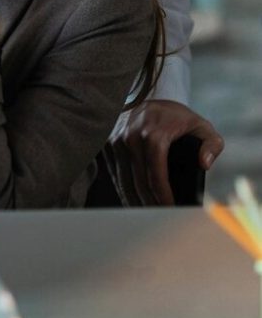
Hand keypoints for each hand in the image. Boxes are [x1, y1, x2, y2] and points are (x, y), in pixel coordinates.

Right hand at [108, 99, 223, 204]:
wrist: (148, 99)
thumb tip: (205, 164)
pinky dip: (123, 188)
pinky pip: (114, 172)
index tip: (171, 209)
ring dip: (134, 200)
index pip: (155, 174)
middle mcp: (130, 136)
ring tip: (147, 214)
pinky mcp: (106, 142)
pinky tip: (133, 199)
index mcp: (152, 133)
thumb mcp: (201, 126)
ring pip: (122, 179)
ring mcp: (115, 139)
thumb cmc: (177, 117)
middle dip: (149, 203)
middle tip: (161, 218)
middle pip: (137, 181)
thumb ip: (211, 144)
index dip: (162, 195)